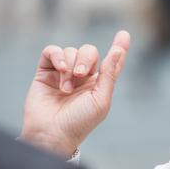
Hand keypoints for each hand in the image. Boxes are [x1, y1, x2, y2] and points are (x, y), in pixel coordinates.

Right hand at [20, 31, 130, 157]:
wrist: (51, 133)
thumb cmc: (79, 122)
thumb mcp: (101, 99)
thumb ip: (109, 75)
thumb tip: (117, 51)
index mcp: (99, 83)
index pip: (112, 61)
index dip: (119, 47)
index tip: (124, 34)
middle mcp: (82, 76)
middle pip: (89, 51)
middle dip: (86, 59)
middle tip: (80, 75)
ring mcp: (63, 73)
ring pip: (71, 51)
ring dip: (69, 66)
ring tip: (66, 88)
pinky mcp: (45, 72)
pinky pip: (52, 51)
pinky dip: (57, 56)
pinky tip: (60, 69)